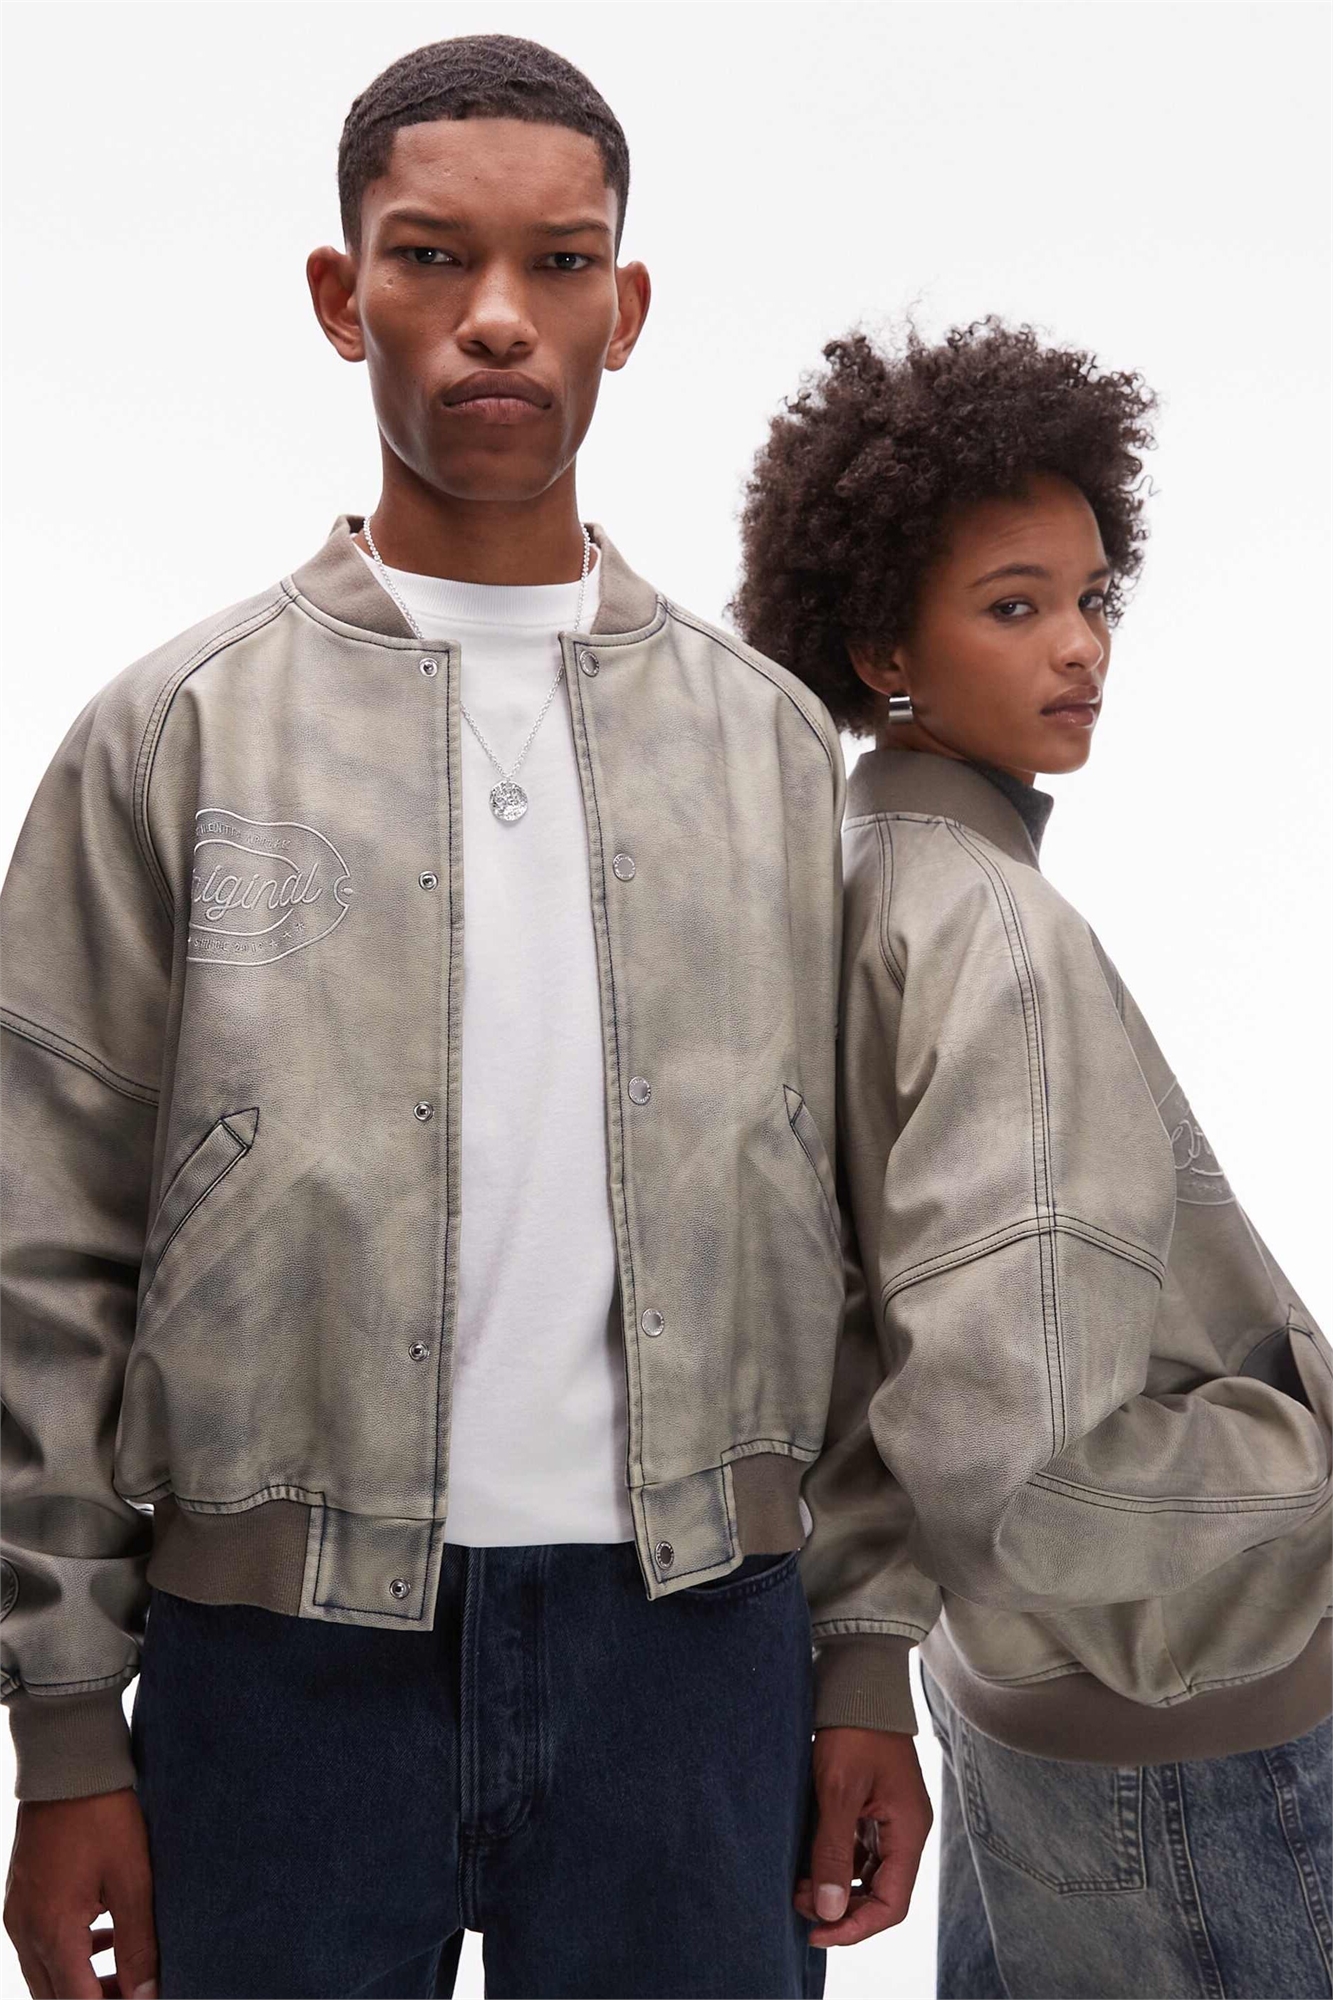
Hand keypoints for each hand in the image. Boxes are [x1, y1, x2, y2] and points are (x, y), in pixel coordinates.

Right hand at [4, 1790, 157, 1998]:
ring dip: (82, 1984)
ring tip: (126, 1974)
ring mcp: (17, 1916)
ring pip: (45, 1976)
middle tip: (136, 1993)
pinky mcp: (19, 1899)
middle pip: (55, 1998)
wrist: (67, 1766)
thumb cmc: (103, 1817)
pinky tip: (104, 1938)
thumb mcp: (132, 1880)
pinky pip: (39, 1947)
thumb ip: (138, 1943)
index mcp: (53, 1933)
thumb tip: (148, 1994)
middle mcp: (26, 1932)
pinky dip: (69, 1956)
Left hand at [795, 1726, 932, 1945]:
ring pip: (865, 1874)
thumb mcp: (837, 1792)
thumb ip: (833, 1853)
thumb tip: (829, 1911)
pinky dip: (832, 1861)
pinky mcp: (871, 1807)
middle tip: (797, 1903)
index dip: (855, 1927)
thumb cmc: (853, 1731)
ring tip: (796, 1884)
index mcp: (908, 1832)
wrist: (857, 1683)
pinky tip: (805, 1861)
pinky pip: (856, 1850)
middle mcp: (904, 1831)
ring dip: (834, 1886)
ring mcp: (889, 1819)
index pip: (892, 1905)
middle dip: (840, 1907)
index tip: (817, 1931)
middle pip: (880, 1894)